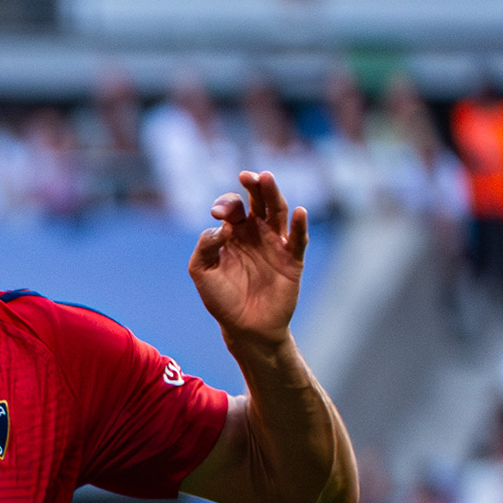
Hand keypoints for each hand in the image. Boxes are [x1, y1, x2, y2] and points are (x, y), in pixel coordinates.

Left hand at [191, 166, 308, 345]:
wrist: (244, 327)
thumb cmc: (221, 299)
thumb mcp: (202, 272)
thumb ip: (205, 248)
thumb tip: (220, 227)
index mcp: (234, 234)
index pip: (232, 208)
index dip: (226, 205)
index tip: (219, 213)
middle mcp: (256, 234)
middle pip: (259, 203)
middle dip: (255, 187)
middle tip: (249, 175)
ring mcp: (276, 245)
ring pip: (278, 213)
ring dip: (274, 195)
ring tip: (268, 178)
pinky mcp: (292, 260)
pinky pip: (298, 239)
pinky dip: (299, 225)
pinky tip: (299, 212)